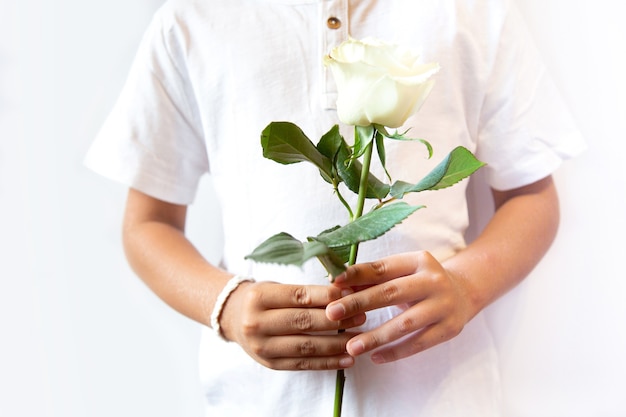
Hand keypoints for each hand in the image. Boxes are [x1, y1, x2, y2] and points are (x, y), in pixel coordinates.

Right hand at [220, 281, 365, 370]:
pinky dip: (328, 363)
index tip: (351, 295)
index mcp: (259, 297)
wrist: (233, 318)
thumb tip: (344, 292)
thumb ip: (305, 291)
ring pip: (307, 346)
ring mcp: (262, 346)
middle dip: (337, 319)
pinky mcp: (270, 363)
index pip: (299, 296)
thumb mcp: (277, 287)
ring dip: (337, 343)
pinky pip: (304, 364)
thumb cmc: (262, 298)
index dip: (327, 297)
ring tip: (359, 338)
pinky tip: (347, 359)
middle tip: (361, 315)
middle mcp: (257, 323)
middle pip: (304, 322)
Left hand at [325, 251, 474, 363]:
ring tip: (351, 346)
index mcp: (419, 260)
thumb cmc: (421, 282)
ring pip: (404, 324)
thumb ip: (372, 278)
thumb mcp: (402, 273)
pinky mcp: (449, 329)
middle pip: (391, 293)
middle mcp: (433, 280)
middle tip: (332, 314)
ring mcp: (443, 305)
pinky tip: (375, 357)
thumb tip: (337, 286)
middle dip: (358, 303)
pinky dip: (395, 352)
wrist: (465, 293)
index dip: (357, 275)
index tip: (332, 284)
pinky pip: (418, 344)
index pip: (383, 268)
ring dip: (375, 336)